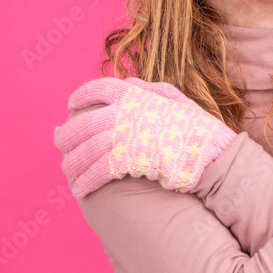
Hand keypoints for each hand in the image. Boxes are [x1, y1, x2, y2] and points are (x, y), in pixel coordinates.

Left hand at [53, 77, 238, 197]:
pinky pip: (97, 171)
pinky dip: (85, 181)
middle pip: (84, 123)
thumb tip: (127, 83)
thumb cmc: (199, 130)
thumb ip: (150, 90)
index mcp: (137, 96)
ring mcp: (127, 136)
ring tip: (68, 172)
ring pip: (86, 150)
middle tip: (59, 143)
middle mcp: (127, 112)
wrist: (213, 156)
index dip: (81, 95)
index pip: (99, 88)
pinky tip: (79, 189)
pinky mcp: (129, 161)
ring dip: (73, 163)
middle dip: (68, 135)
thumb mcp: (177, 101)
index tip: (71, 104)